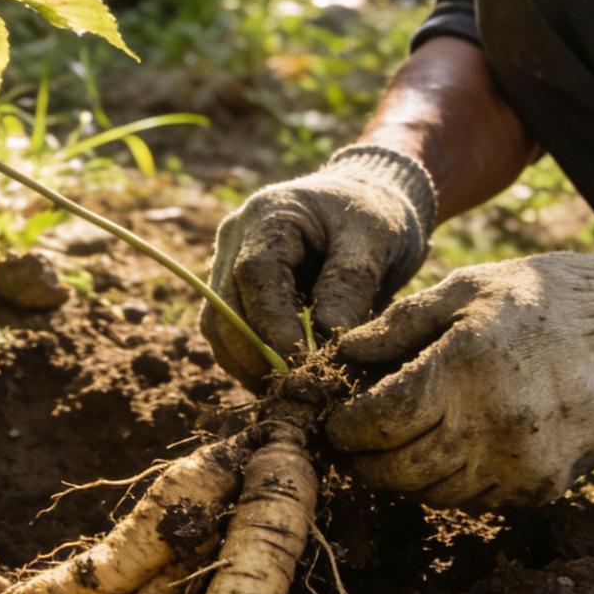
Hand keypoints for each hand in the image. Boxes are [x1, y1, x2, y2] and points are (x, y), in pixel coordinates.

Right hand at [201, 146, 436, 385]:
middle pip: (224, 306)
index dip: (272, 322)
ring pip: (218, 327)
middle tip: (300, 387)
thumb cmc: (374, 215)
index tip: (302, 360)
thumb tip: (324, 339)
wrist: (368, 204)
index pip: (254, 274)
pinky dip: (253, 362)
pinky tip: (288, 378)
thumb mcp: (375, 239)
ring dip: (250, 364)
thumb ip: (350, 284)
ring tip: (294, 389)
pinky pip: (230, 335)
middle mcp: (236, 238)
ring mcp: (228, 264)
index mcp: (269, 214)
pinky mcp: (236, 292)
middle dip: (257, 353)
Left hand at [326, 241, 593, 507]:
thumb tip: (343, 353)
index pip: (380, 420)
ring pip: (434, 494)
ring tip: (393, 452)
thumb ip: (399, 324)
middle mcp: (490, 424)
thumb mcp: (465, 289)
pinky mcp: (543, 486)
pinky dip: (450, 485)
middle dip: (364, 462)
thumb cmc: (542, 298)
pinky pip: (477, 500)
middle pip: (400, 469)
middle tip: (349, 448)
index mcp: (463, 368)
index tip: (333, 422)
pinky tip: (446, 455)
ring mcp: (520, 462)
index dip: (346, 429)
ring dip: (404, 478)